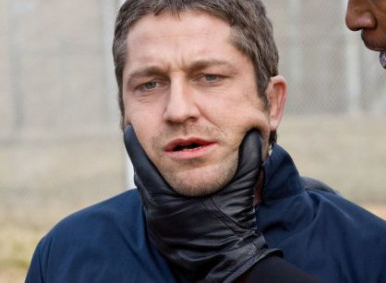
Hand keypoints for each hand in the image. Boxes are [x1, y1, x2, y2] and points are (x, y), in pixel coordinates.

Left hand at [124, 126, 279, 281]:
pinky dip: (156, 193)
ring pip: (146, 193)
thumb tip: (253, 133)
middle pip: (142, 177)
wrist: (228, 258)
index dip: (136, 146)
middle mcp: (156, 210)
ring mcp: (157, 223)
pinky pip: (153, 206)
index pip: (143, 165)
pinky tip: (168, 185)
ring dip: (151, 176)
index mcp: (167, 197)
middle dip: (143, 158)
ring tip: (156, 159)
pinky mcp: (161, 233)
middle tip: (145, 139)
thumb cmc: (232, 222)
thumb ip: (247, 158)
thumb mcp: (241, 187)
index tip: (130, 129)